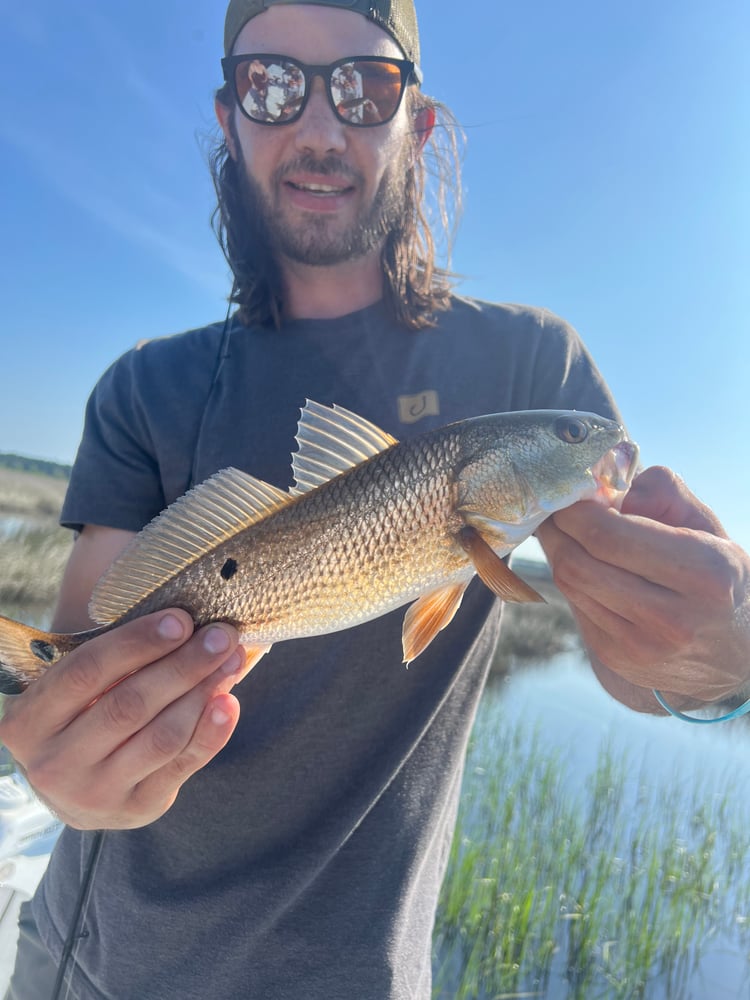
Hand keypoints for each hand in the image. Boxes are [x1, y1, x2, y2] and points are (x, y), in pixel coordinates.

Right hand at [0, 610, 246, 828]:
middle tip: (221, 635)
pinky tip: (228, 702)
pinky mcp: (135, 810)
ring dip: (203, 693)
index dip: (138, 642)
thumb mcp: (70, 686)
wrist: (72, 785)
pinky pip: (182, 766)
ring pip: (161, 737)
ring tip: (232, 660)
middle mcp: (54, 762)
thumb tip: (179, 618)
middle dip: (183, 665)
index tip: (182, 619)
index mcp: (29, 719)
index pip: (87, 671)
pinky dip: (212, 733)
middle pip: (130, 705)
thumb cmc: (80, 713)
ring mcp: (94, 793)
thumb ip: (111, 656)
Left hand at [536, 466, 749, 713]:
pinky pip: (575, 605)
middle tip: (554, 508)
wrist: (731, 652)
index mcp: (704, 573)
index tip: (568, 490)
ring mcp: (641, 646)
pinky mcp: (618, 658)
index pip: (608, 536)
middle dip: (556, 528)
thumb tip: (604, 487)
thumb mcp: (705, 524)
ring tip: (564, 531)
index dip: (574, 509)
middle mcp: (673, 619)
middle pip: (577, 562)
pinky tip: (584, 564)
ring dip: (557, 551)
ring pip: (569, 584)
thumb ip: (660, 491)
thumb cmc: (714, 573)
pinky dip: (571, 579)